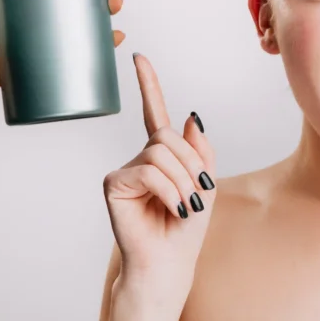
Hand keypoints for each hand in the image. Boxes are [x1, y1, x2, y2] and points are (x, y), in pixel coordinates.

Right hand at [102, 54, 216, 316]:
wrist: (170, 263)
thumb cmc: (186, 229)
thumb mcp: (205, 183)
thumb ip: (200, 149)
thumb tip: (191, 114)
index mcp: (163, 155)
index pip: (155, 113)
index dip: (148, 84)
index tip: (138, 57)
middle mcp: (141, 158)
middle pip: (169, 136)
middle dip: (191, 164)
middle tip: (195, 195)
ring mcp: (125, 170)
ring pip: (161, 152)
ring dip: (183, 181)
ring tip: (183, 206)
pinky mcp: (114, 184)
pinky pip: (149, 171)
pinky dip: (169, 190)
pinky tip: (171, 209)